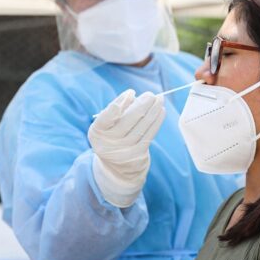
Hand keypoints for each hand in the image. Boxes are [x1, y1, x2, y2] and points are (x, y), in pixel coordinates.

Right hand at [88, 89, 165, 206]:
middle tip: (150, 94)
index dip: (121, 102)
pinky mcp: (138, 153)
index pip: (108, 115)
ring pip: (142, 126)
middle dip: (142, 104)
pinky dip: (157, 121)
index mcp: (97, 131)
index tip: (131, 92)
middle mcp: (109, 142)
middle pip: (128, 120)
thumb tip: (135, 96)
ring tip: (159, 99)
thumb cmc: (112, 137)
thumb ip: (116, 111)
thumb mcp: (106, 126)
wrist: (117, 167)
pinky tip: (161, 111)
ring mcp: (124, 150)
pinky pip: (149, 134)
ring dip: (153, 111)